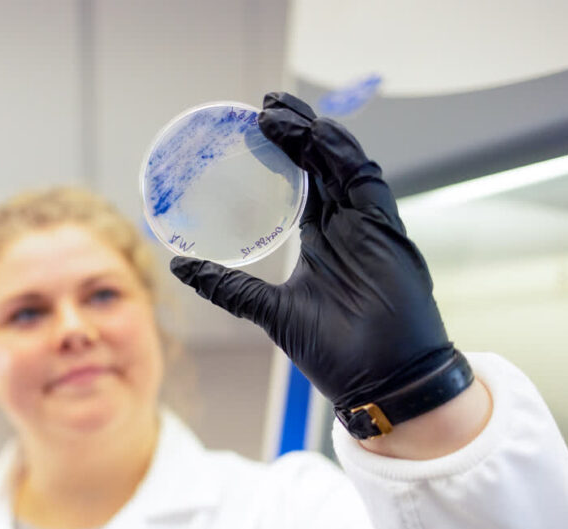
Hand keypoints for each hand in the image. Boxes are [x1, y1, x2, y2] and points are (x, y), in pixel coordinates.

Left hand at [170, 93, 472, 439]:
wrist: (380, 382)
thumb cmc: (334, 352)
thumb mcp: (269, 310)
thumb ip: (228, 287)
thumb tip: (179, 267)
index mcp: (323, 240)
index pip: (301, 183)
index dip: (282, 153)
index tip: (253, 128)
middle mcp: (346, 226)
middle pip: (321, 165)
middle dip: (295, 131)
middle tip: (263, 106)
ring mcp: (369, 225)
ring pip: (343, 164)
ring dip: (313, 135)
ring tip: (279, 113)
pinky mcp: (388, 230)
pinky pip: (366, 181)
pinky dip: (342, 156)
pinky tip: (316, 135)